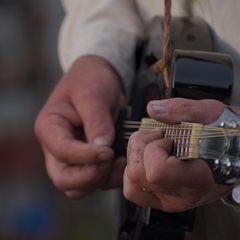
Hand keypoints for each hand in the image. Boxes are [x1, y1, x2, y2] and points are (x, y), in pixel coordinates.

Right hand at [34, 56, 126, 198]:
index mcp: (50, 128)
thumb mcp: (92, 94)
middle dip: (90, 176)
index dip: (86, 156)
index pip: (62, 152)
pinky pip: (95, 182)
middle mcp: (57, 147)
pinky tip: (122, 163)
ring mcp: (72, 156)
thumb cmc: (91, 80)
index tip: (109, 150)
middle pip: (64, 179)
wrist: (99, 79)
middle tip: (111, 158)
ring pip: (79, 187)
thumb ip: (96, 122)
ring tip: (120, 161)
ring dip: (101, 180)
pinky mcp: (88, 160)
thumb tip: (102, 148)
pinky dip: (109, 179)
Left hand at [123, 98, 230, 211]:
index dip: (155, 148)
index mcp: (196, 178)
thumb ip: (181, 109)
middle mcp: (181, 196)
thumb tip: (153, 109)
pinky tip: (149, 160)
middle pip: (136, 174)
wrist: (234, 157)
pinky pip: (133, 191)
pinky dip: (135, 172)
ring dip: (136, 160)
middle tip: (159, 139)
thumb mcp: (209, 114)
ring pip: (130, 184)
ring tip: (154, 149)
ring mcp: (170, 201)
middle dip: (141, 148)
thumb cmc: (225, 137)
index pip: (157, 171)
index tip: (167, 139)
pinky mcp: (162, 200)